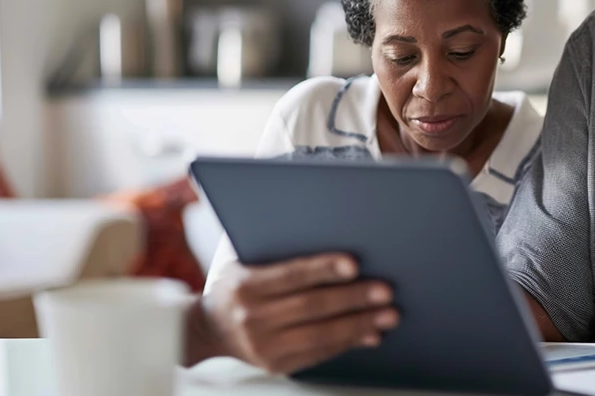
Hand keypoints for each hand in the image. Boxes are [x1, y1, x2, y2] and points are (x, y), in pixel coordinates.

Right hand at [202, 254, 398, 373]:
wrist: (205, 329)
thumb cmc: (234, 283)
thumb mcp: (241, 257)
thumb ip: (274, 244)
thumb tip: (322, 230)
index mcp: (245, 284)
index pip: (291, 275)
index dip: (324, 269)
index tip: (354, 264)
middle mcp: (252, 317)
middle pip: (312, 306)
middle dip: (354, 299)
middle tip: (386, 291)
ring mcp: (263, 345)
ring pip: (320, 335)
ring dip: (359, 324)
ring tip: (388, 315)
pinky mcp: (275, 364)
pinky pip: (318, 354)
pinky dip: (347, 343)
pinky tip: (370, 333)